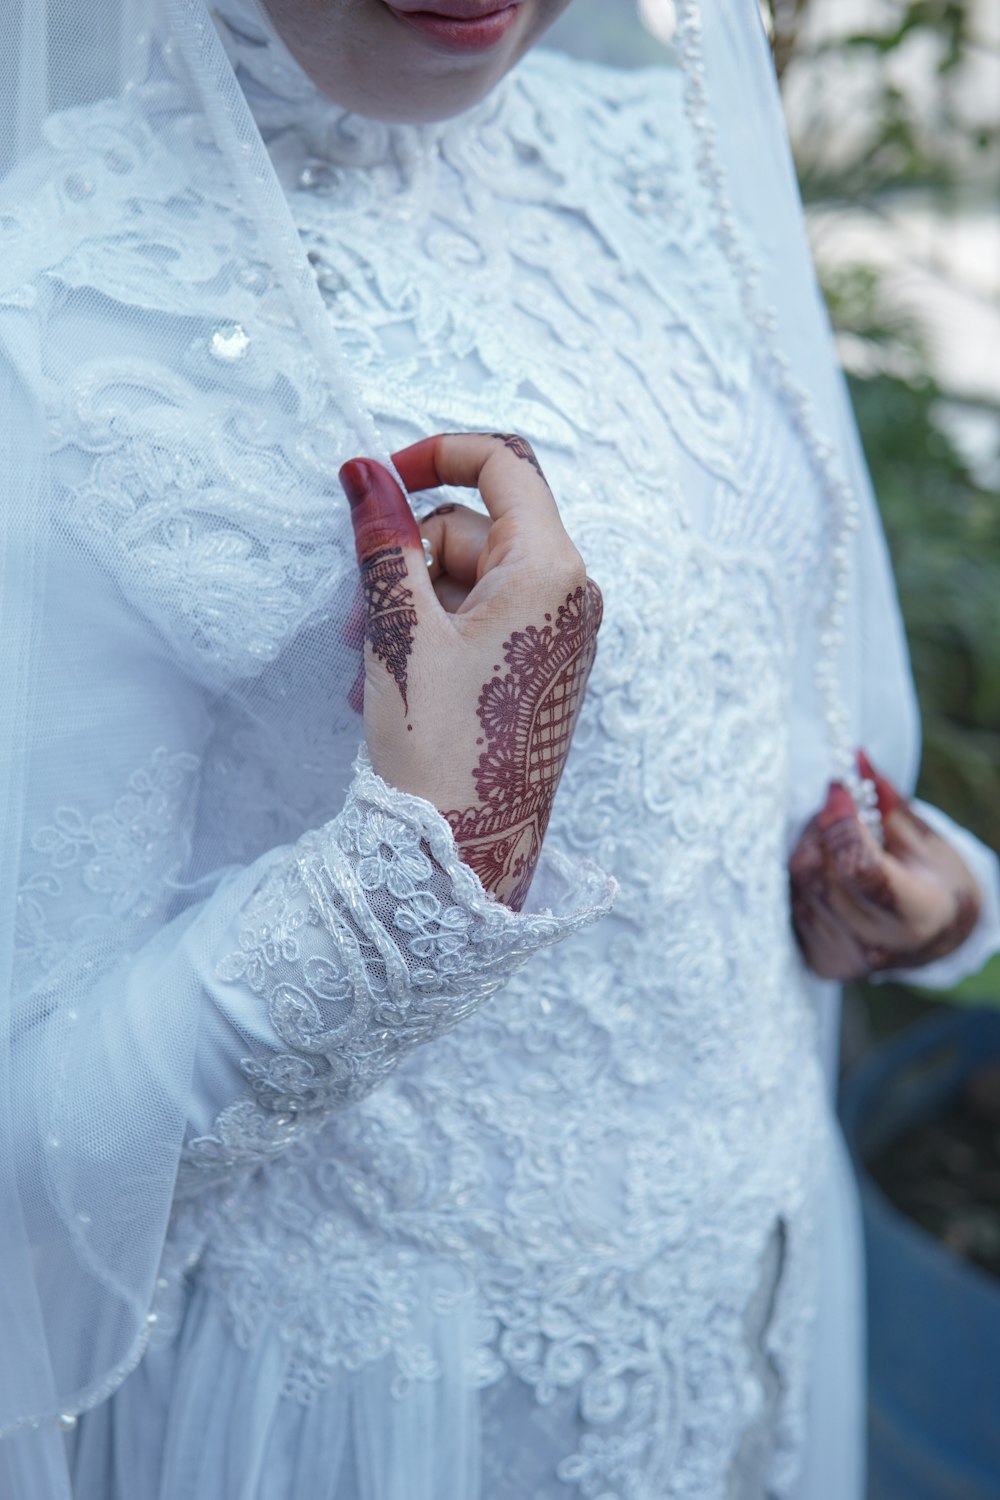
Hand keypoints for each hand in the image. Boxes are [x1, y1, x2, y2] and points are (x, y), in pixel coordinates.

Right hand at [339, 432, 601, 910]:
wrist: (466, 853)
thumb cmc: (440, 744)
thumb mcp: (399, 631)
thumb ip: (383, 540)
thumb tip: (365, 472)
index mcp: (549, 570)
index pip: (503, 464)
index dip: (437, 453)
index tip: (379, 479)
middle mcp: (568, 595)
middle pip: (474, 528)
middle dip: (407, 557)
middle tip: (356, 615)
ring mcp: (559, 635)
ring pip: (469, 577)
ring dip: (410, 603)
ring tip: (366, 662)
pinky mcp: (541, 669)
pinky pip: (482, 620)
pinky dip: (433, 633)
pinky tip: (393, 679)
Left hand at [790, 750, 981, 979]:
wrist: (936, 936)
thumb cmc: (934, 879)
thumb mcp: (923, 838)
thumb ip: (886, 801)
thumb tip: (854, 758)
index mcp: (918, 915)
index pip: (861, 869)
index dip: (842, 823)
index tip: (839, 789)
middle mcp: (878, 945)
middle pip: (822, 873)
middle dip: (823, 828)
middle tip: (837, 806)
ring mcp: (845, 957)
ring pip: (801, 884)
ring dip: (811, 847)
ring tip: (837, 838)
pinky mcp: (821, 961)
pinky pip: (794, 900)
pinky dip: (807, 874)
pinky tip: (829, 870)